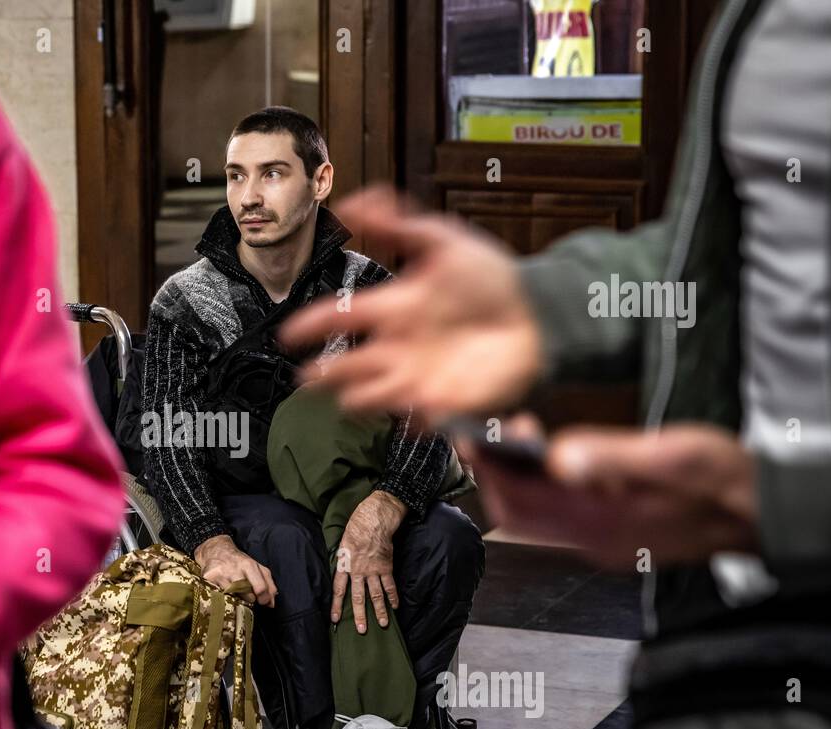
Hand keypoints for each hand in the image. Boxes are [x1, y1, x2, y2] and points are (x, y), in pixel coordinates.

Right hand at [193, 534, 277, 606]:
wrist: (216, 550)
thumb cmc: (239, 562)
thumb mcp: (257, 568)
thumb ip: (268, 584)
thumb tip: (271, 603)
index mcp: (249, 565)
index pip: (260, 587)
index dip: (264, 599)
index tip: (263, 602)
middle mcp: (234, 569)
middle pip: (245, 594)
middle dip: (248, 598)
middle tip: (247, 596)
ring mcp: (220, 574)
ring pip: (231, 596)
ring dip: (234, 598)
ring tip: (234, 593)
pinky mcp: (208, 578)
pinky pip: (217, 595)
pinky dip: (221, 597)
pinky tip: (222, 591)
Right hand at [279, 186, 542, 419]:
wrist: (541, 313)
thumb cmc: (493, 279)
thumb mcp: (444, 240)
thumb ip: (399, 224)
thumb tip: (355, 202)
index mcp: (393, 309)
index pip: (340, 318)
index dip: (311, 325)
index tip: (289, 334)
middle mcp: (398, 348)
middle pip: (346, 368)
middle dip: (325, 374)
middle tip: (311, 376)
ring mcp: (419, 379)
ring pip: (372, 399)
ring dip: (361, 399)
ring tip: (355, 396)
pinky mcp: (446, 405)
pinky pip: (420, 423)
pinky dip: (415, 423)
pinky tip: (417, 417)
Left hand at [332, 491, 406, 633]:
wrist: (374, 520)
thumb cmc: (356, 528)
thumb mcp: (342, 544)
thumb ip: (343, 559)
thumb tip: (341, 568)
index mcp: (345, 566)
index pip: (338, 590)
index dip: (336, 605)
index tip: (334, 619)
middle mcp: (358, 571)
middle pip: (359, 597)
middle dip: (360, 615)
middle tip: (361, 630)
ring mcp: (373, 571)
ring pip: (376, 595)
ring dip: (380, 610)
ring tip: (383, 624)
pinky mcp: (386, 567)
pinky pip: (390, 585)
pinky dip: (393, 596)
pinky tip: (395, 606)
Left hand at [462, 418, 758, 569]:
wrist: (761, 513)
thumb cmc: (725, 482)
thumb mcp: (676, 456)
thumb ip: (615, 457)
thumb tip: (560, 457)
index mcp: (603, 522)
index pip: (521, 504)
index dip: (490, 471)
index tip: (472, 438)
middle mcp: (594, 539)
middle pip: (517, 513)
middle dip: (496, 473)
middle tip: (491, 433)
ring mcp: (600, 541)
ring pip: (534, 517)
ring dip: (516, 479)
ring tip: (518, 437)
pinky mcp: (610, 535)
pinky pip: (557, 517)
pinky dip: (541, 488)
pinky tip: (552, 459)